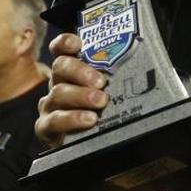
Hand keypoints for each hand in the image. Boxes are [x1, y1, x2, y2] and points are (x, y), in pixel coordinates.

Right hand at [35, 33, 107, 147]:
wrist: (91, 148)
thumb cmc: (104, 114)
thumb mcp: (112, 93)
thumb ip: (117, 80)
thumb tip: (145, 66)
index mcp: (70, 72)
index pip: (61, 50)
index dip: (65, 43)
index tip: (78, 44)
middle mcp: (57, 84)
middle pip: (60, 67)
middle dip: (80, 71)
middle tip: (100, 82)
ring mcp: (50, 105)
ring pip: (59, 93)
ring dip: (81, 95)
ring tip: (100, 101)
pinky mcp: (45, 127)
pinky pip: (54, 120)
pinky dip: (72, 119)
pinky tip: (89, 120)